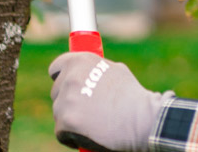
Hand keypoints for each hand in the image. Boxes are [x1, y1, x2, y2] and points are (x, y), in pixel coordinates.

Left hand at [49, 52, 167, 151]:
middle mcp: (69, 78)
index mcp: (80, 61)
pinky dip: (72, 136)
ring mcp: (66, 101)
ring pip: (59, 113)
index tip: (67, 87)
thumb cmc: (132, 95)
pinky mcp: (65, 122)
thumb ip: (94, 70)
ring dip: (72, 119)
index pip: (56, 68)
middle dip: (68, 101)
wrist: (141, 118)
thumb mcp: (114, 70)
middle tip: (88, 109)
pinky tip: (89, 134)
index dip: (61, 78)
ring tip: (94, 122)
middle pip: (56, 93)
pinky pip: (61, 132)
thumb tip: (84, 72)